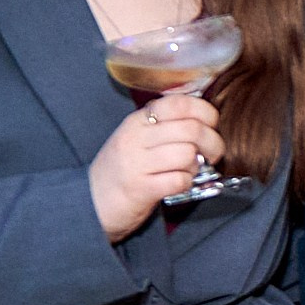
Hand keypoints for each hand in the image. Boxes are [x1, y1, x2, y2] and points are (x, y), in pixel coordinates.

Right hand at [88, 93, 223, 241]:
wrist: (91, 202)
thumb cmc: (123, 169)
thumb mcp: (138, 137)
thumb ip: (165, 124)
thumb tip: (204, 116)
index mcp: (138, 120)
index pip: (180, 103)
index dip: (205, 112)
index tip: (211, 125)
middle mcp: (136, 138)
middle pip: (191, 129)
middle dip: (212, 142)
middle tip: (212, 153)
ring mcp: (136, 163)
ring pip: (187, 154)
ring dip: (197, 165)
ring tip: (189, 170)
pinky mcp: (140, 189)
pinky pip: (179, 180)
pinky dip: (186, 183)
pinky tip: (178, 183)